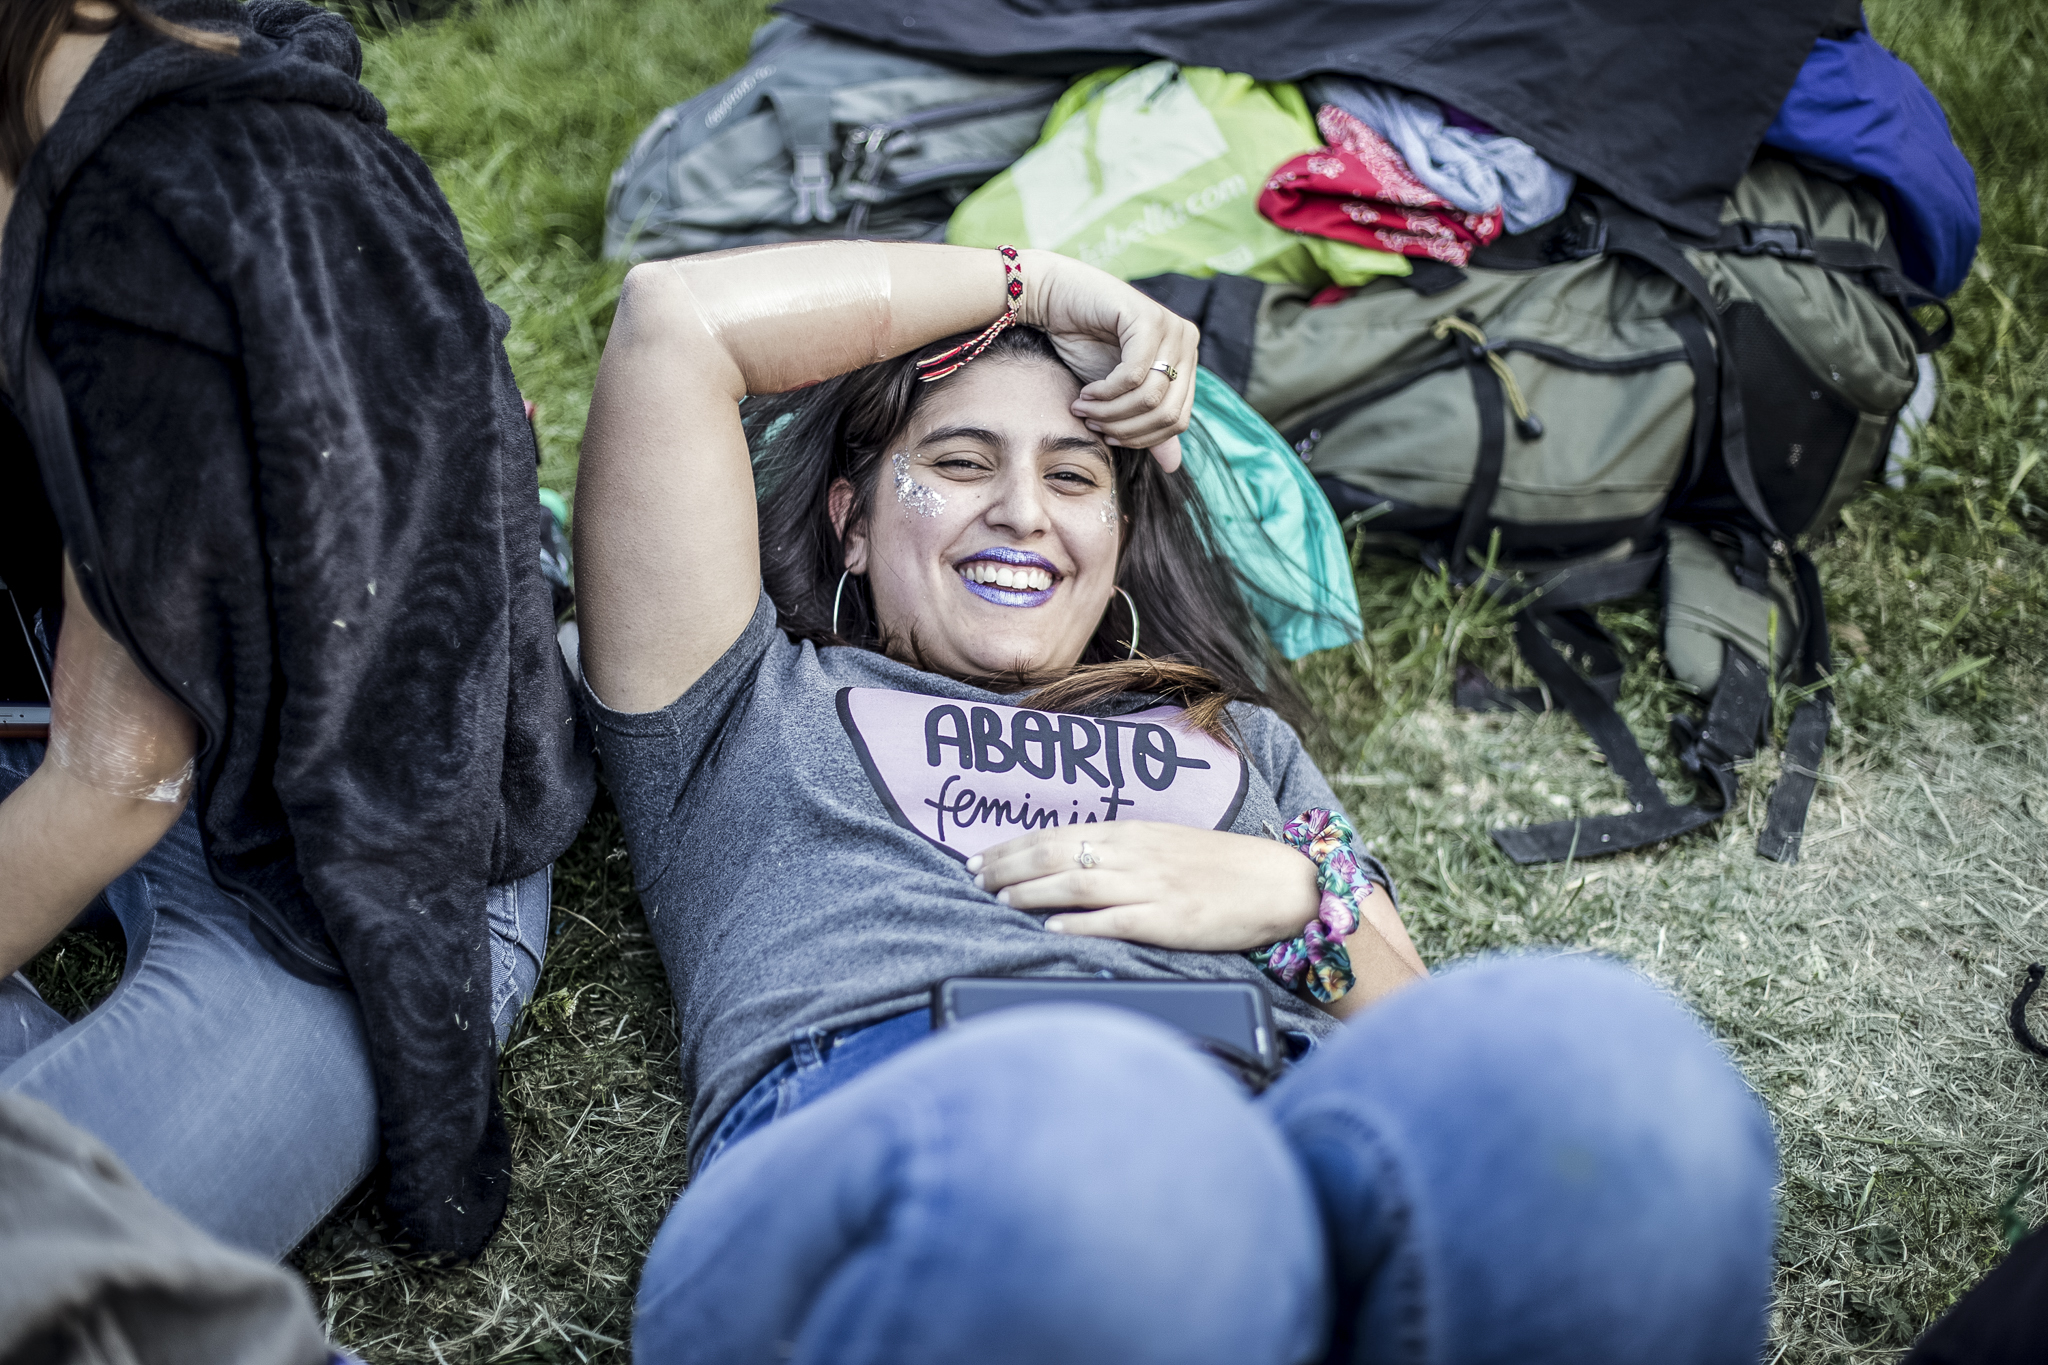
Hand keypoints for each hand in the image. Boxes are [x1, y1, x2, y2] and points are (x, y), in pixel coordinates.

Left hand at [966, 821, 1318, 952]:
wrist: (1279, 884)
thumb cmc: (1222, 867)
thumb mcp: (1165, 846)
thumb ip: (1121, 852)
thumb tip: (1071, 863)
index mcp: (1133, 833)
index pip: (1058, 834)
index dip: (1013, 846)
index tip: (979, 857)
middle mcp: (1136, 854)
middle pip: (1056, 854)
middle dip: (1008, 866)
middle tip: (974, 877)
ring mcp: (1151, 886)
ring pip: (1076, 884)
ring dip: (1032, 892)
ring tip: (998, 899)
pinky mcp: (1169, 919)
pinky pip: (1115, 920)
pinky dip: (1079, 924)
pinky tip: (1051, 928)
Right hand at [1015, 250, 1198, 471]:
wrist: (1055, 299)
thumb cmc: (1086, 343)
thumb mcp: (1119, 394)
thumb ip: (1146, 424)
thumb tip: (1174, 466)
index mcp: (1186, 362)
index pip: (1178, 421)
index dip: (1141, 439)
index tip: (1107, 436)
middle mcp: (1187, 342)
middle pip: (1168, 413)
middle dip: (1125, 428)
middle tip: (1093, 424)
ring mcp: (1171, 328)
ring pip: (1150, 397)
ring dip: (1111, 412)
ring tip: (1084, 408)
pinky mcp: (1148, 319)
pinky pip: (1133, 375)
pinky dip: (1106, 392)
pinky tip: (1087, 391)